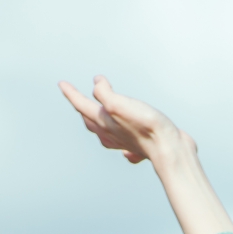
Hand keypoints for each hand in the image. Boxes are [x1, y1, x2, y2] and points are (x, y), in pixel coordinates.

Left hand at [58, 75, 185, 165]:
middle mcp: (113, 134)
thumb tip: (97, 83)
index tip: (62, 84)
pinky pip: (126, 148)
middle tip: (78, 100)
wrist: (170, 150)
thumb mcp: (117, 104)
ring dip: (99, 126)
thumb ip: (103, 92)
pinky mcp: (143, 146)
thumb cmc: (146, 128)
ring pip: (106, 134)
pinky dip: (122, 147)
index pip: (81, 105)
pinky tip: (124, 150)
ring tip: (97, 119)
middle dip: (83, 109)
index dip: (71, 93)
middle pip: (91, 121)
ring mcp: (128, 142)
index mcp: (104, 123)